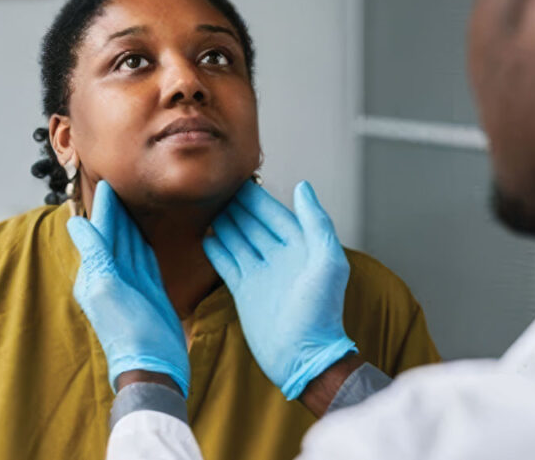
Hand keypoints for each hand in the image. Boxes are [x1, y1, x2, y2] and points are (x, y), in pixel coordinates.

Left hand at [67, 181, 189, 396]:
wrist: (152, 365)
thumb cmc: (128, 330)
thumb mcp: (107, 288)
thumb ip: (94, 254)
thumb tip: (76, 224)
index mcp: (96, 273)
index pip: (100, 232)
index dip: (104, 208)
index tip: (107, 182)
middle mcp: (111, 276)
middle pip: (114, 235)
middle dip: (114, 211)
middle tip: (118, 184)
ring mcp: (131, 284)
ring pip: (129, 245)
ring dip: (128, 224)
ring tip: (129, 202)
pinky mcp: (149, 292)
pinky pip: (144, 260)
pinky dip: (142, 244)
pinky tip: (143, 234)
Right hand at [203, 181, 355, 399]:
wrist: (302, 357)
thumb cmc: (321, 311)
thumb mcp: (328, 262)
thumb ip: (317, 223)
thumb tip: (303, 187)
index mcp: (300, 247)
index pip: (275, 214)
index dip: (258, 197)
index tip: (239, 178)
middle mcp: (279, 257)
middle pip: (254, 224)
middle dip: (238, 206)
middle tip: (216, 187)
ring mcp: (260, 274)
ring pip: (239, 240)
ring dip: (225, 224)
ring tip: (208, 207)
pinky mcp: (244, 292)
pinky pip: (227, 264)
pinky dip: (216, 250)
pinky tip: (206, 237)